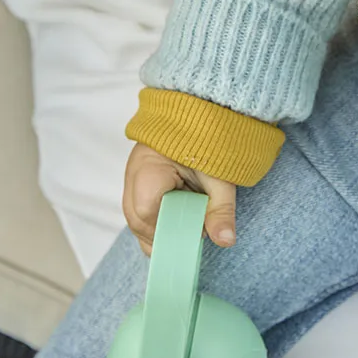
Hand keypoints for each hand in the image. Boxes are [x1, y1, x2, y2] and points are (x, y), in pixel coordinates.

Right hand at [123, 144, 238, 255]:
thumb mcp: (219, 178)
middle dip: (165, 234)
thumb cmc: (208, 143)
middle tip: (195, 235)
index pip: (146, 212)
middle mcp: (133, 174)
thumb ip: (221, 209)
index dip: (170, 228)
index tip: (197, 233)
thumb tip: (225, 240)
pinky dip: (159, 221)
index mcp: (149, 168)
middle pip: (137, 220)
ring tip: (190, 229)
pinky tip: (179, 223)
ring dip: (161, 230)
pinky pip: (140, 211)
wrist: (202, 117)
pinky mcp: (138, 182)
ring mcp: (132, 178)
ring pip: (136, 219)